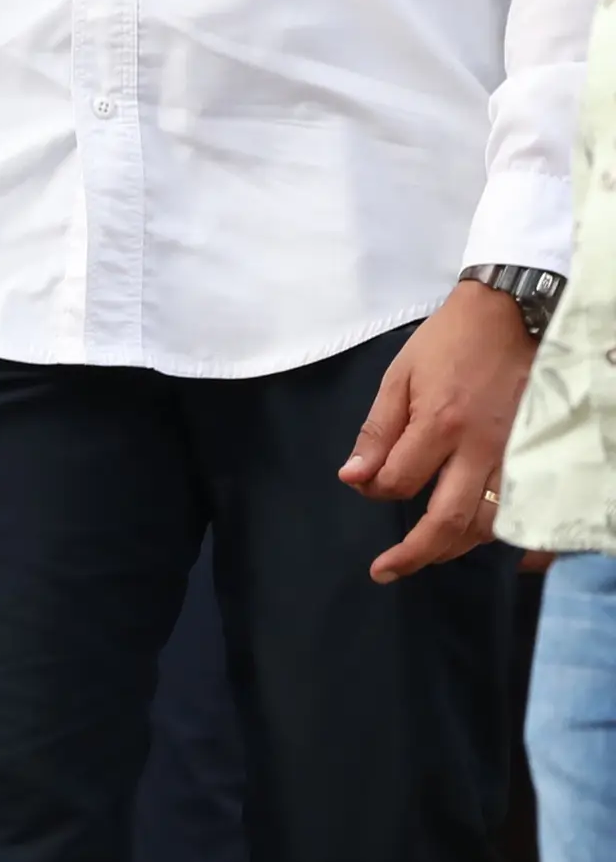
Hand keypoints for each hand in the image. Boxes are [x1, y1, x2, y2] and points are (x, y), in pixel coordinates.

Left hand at [340, 281, 537, 581]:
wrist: (508, 318)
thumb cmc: (446, 344)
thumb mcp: (398, 377)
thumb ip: (377, 430)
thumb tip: (354, 477)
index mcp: (440, 424)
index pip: (401, 481)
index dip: (375, 489)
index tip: (364, 483)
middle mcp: (481, 448)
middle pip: (449, 519)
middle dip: (415, 552)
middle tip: (385, 570)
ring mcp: (514, 456)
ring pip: (489, 523)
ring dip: (455, 548)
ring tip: (425, 555)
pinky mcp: (534, 458)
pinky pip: (518, 510)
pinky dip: (497, 532)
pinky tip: (473, 538)